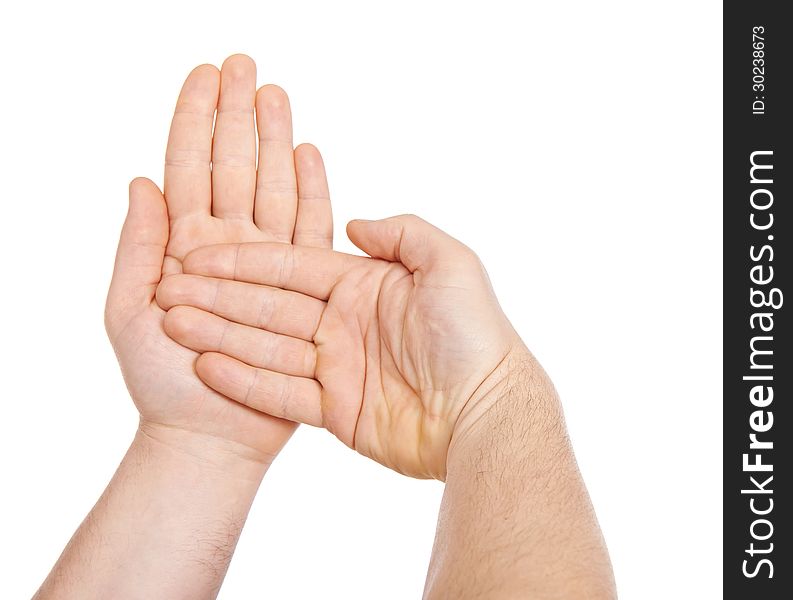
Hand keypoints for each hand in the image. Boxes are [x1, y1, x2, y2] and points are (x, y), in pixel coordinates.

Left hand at [105, 54, 331, 462]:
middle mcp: (227, 245)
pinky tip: (308, 156)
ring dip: (274, 140)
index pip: (187, 167)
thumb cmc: (161, 380)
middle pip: (233, 166)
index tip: (204, 74)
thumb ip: (136, 247)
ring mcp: (266, 263)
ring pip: (272, 188)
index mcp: (183, 244)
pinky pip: (308, 232)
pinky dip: (310, 193)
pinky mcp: (301, 287)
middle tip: (243, 65)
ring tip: (274, 95)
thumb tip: (139, 182)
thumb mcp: (128, 311)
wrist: (209, 433)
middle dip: (236, 114)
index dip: (193, 119)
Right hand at [156, 215, 536, 478]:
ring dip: (220, 336)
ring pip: (267, 347)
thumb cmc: (476, 334)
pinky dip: (245, 382)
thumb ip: (403, 233)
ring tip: (174, 325)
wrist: (485, 411)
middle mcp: (343, 323)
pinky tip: (206, 367)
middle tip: (170, 290)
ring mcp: (337, 367)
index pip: (291, 267)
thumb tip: (351, 222)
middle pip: (269, 306)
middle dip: (219, 298)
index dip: (245, 262)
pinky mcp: (336, 410)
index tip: (199, 255)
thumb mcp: (450, 264)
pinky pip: (282, 393)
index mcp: (363, 285)